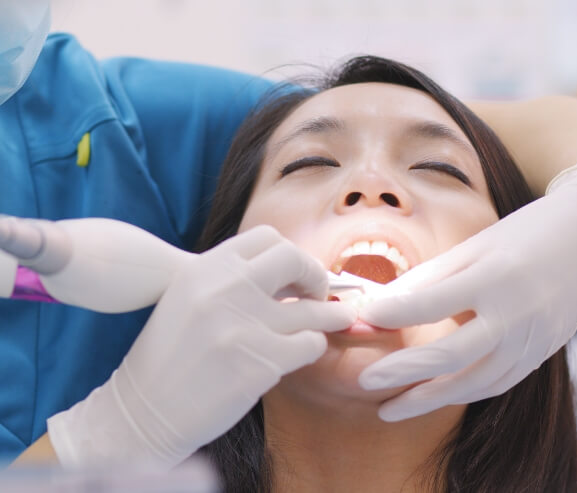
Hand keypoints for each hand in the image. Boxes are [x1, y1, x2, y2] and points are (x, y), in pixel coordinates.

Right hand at [47, 225, 355, 467]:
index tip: (297, 273)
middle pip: (293, 259)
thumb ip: (231, 281)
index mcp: (205, 268)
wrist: (142, 412)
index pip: (266, 237)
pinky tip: (305, 350)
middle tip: (320, 292)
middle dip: (315, 274)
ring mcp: (245, 325)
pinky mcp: (261, 363)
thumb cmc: (168, 357)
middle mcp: (225, 288)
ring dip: (330, 315)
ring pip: (312, 309)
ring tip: (339, 318)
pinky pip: (310, 344)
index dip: (290, 254)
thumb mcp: (189, 299)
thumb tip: (288, 277)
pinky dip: (314, 346)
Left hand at [358, 159, 576, 420]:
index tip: (362, 318)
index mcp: (495, 276)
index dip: (393, 312)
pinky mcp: (541, 354)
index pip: (433, 302)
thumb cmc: (524, 235)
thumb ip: (429, 278)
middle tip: (367, 382)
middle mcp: (516, 314)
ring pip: (474, 382)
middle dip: (404, 372)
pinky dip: (461, 392)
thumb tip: (381, 304)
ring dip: (429, 399)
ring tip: (390, 408)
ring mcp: (533, 340)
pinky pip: (497, 383)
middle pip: (451, 354)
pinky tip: (433, 396)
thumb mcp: (474, 247)